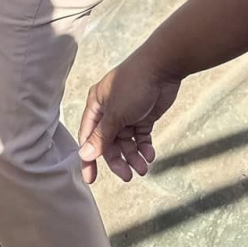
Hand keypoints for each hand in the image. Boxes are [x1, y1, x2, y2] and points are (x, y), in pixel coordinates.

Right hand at [77, 50, 180, 184]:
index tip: (90, 179)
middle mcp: (109, 111)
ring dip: (133, 156)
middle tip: (128, 176)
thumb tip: (84, 154)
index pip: (88, 137)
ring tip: (144, 167)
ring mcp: (127, 114)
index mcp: (96, 106)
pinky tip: (150, 155)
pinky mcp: (143, 116)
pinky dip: (144, 148)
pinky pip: (140, 137)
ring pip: (126, 143)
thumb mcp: (116, 113)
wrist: (163, 67)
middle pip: (109, 143)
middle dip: (118, 160)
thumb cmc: (134, 85)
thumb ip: (101, 136)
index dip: (89, 158)